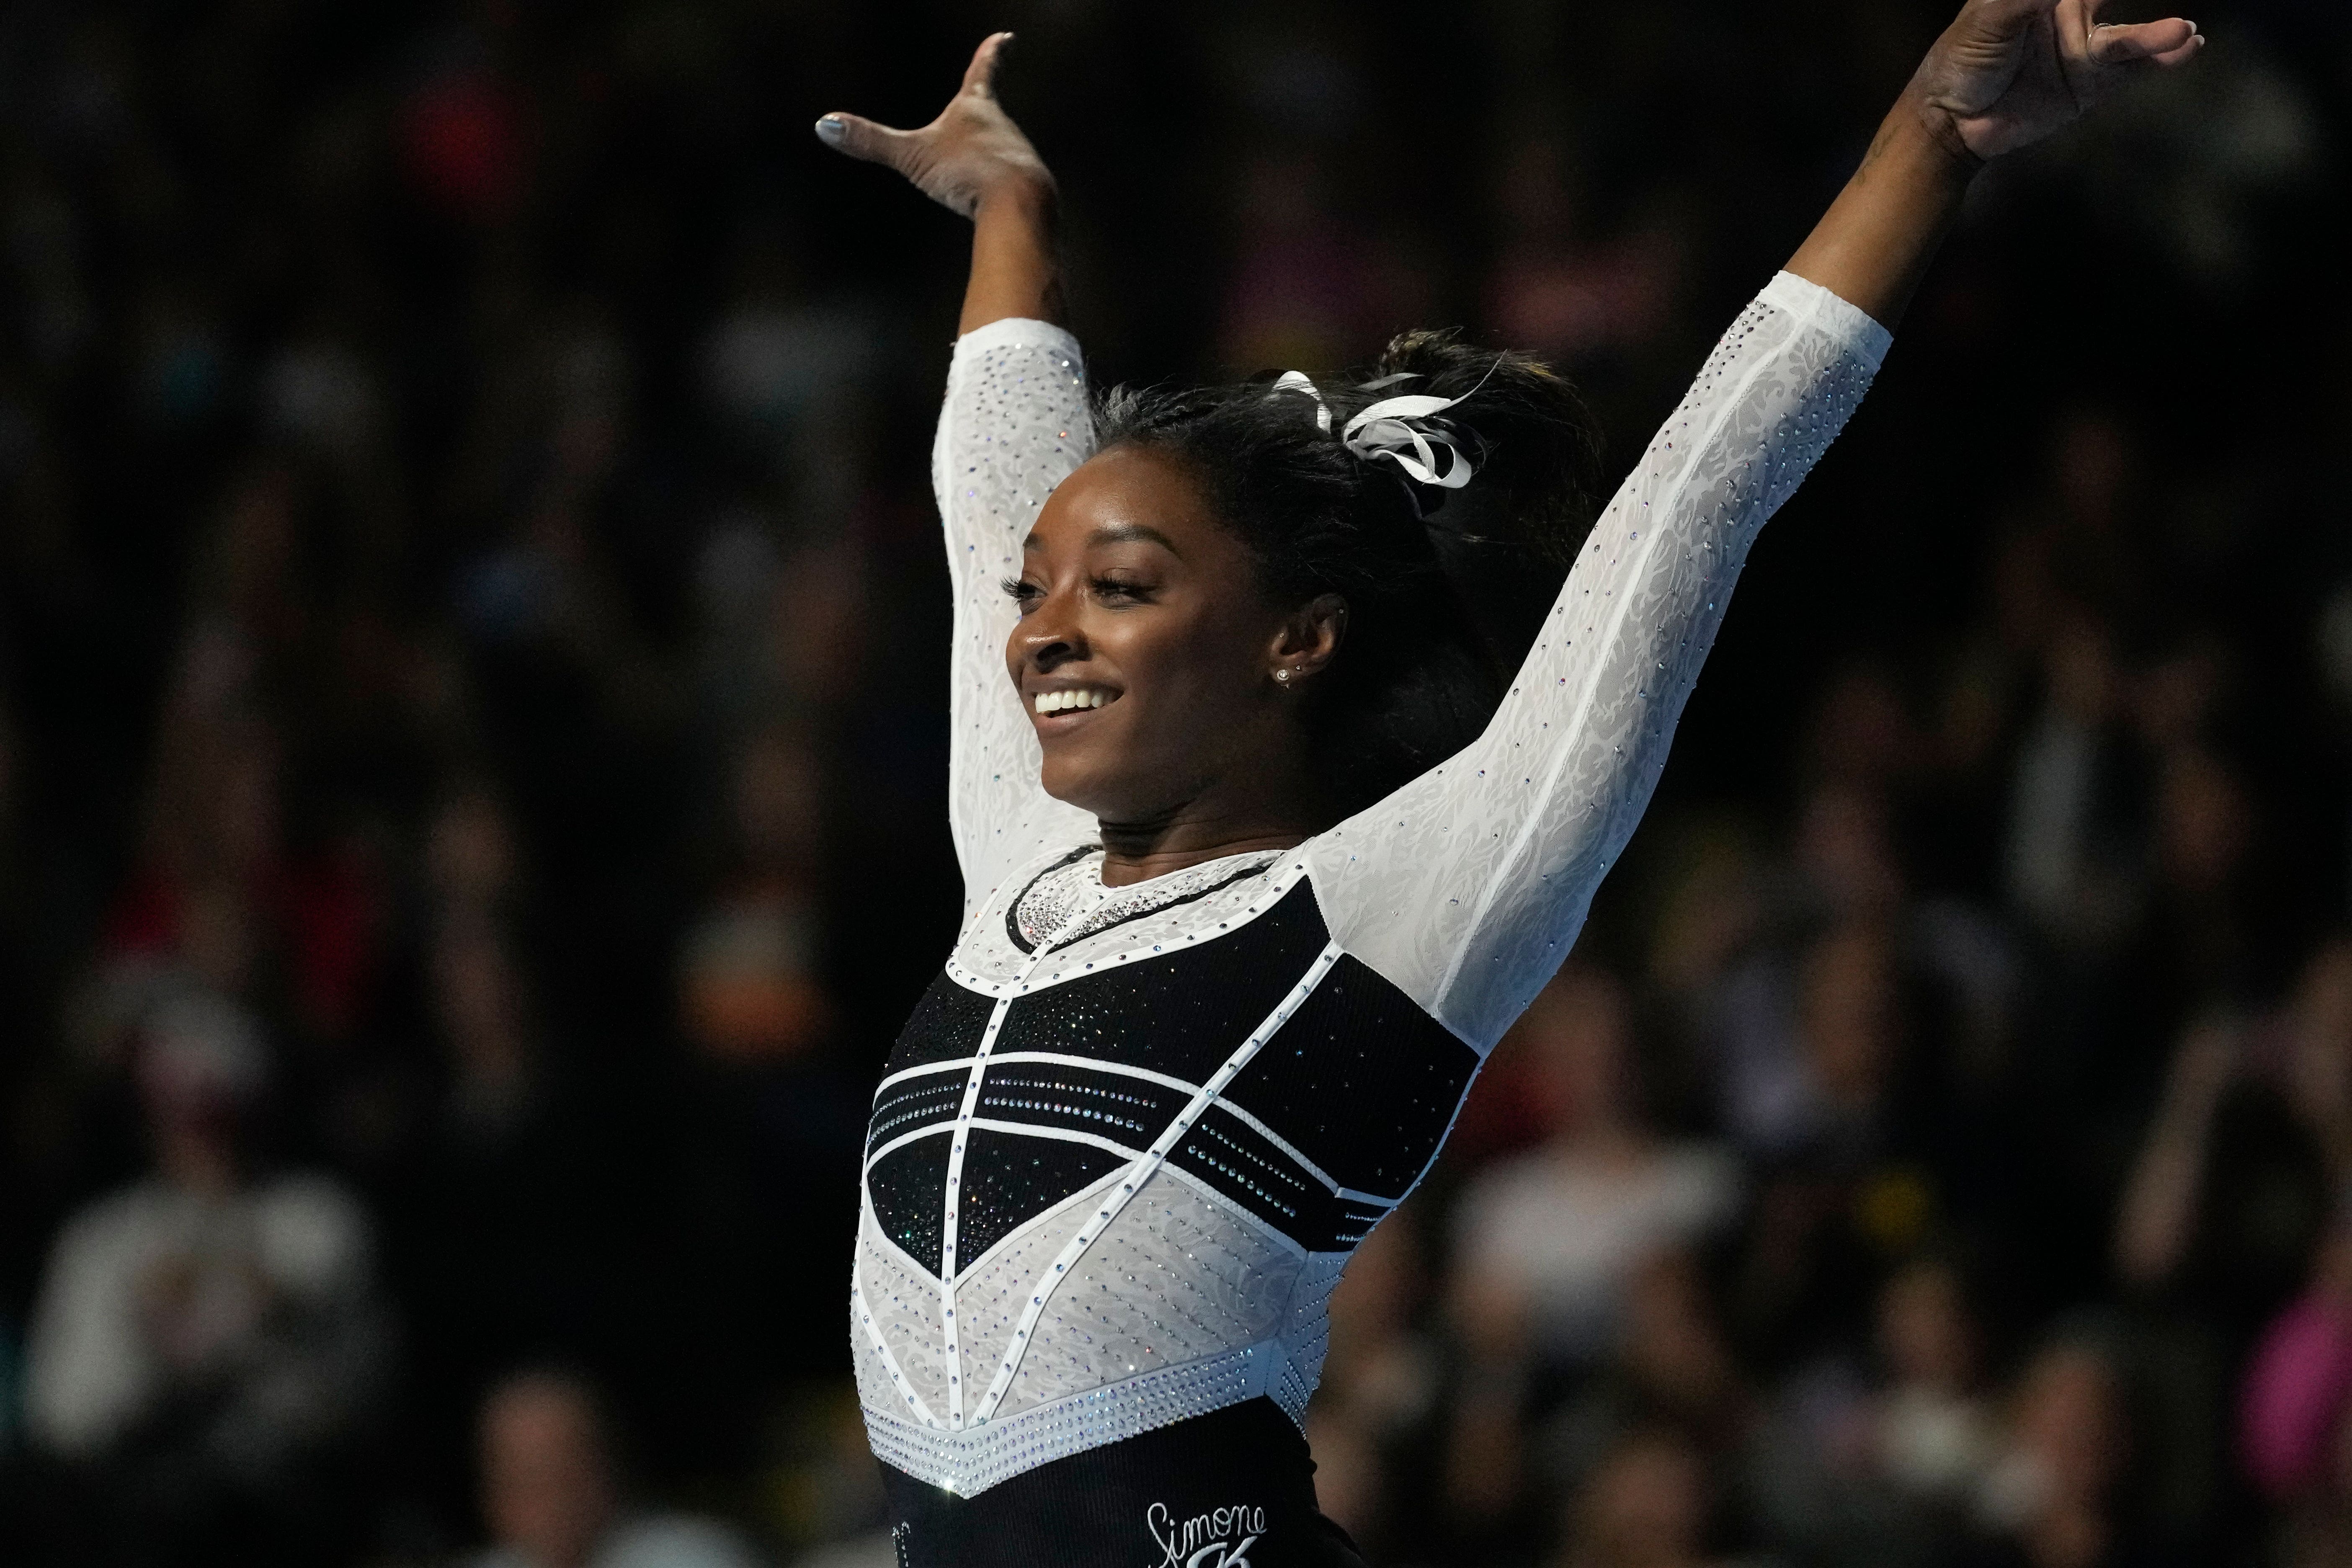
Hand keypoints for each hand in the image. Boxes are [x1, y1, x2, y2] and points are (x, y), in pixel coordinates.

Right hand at [815, 33, 1051, 219]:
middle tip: (985, 103)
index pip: (984, 70)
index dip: (993, 52)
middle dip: (984, 114)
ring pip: (1001, 152)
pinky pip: (1010, 185)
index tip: (1007, 37)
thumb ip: (872, 141)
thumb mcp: (913, 155)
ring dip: (990, 157)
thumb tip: (824, 125)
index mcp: (977, 108)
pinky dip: (999, 189)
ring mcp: (1020, 157)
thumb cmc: (968, 171)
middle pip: (991, 116)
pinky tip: (995, 206)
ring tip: (979, 173)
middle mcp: (1004, 127)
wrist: (1018, 205)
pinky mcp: (1029, 188)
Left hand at [1911, 0, 2202, 161]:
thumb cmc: (1960, 60)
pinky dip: (2160, 59)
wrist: (1949, 123)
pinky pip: (2132, 69)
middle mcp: (2073, 13)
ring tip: (2181, 32)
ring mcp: (2085, 50)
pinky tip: (2185, 47)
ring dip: (2157, 35)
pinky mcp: (2090, 85)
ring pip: (2131, 36)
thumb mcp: (1988, 16)